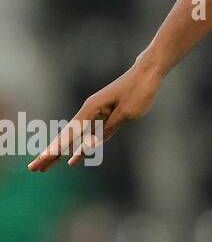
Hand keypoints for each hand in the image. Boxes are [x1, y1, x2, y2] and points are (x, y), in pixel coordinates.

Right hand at [28, 64, 162, 170]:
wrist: (148, 72)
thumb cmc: (139, 90)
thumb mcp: (126, 112)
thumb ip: (107, 130)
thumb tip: (91, 146)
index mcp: (91, 109)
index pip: (70, 134)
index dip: (56, 149)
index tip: (42, 160)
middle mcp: (89, 111)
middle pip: (66, 137)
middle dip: (50, 154)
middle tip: (33, 169)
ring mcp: (96, 114)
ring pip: (74, 138)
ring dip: (61, 153)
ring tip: (46, 167)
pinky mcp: (105, 116)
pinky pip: (88, 136)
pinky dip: (80, 148)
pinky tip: (74, 159)